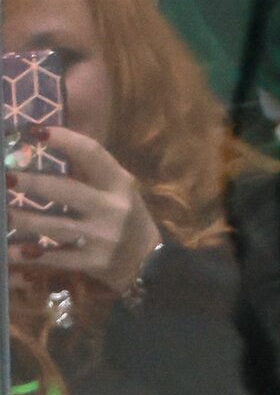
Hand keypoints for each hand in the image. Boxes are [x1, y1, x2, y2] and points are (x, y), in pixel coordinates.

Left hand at [6, 126, 161, 296]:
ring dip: (22, 219)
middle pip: (66, 191)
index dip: (63, 140)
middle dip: (32, 183)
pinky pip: (55, 258)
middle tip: (5, 177)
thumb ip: (90, 171)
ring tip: (2, 213)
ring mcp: (102, 237)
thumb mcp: (118, 191)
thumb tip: (45, 142)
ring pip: (54, 226)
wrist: (151, 263)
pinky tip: (9, 252)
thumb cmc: (127, 218)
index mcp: (119, 183)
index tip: (34, 131)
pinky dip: (29, 255)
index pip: (92, 153)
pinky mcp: (94, 262)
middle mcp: (112, 208)